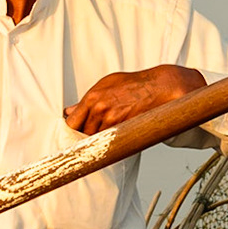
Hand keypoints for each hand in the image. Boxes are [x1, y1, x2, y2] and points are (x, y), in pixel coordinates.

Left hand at [64, 64, 207, 134]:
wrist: (157, 88)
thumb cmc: (132, 85)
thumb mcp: (106, 85)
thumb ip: (87, 100)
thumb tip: (70, 110)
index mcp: (92, 98)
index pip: (72, 123)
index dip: (73, 129)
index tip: (74, 132)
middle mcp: (99, 110)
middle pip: (82, 134)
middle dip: (84, 136)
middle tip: (90, 136)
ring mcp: (112, 121)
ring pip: (96, 141)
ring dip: (98, 141)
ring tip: (104, 136)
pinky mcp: (124, 130)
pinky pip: (111, 142)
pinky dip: (110, 143)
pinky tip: (114, 138)